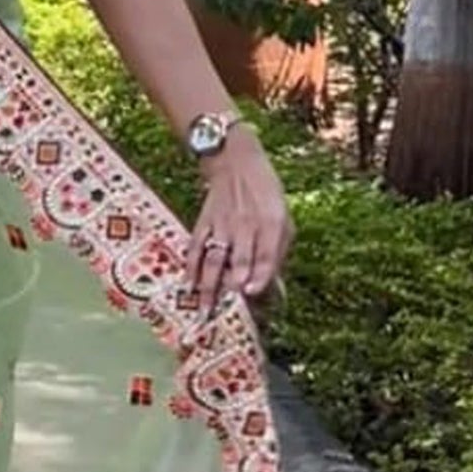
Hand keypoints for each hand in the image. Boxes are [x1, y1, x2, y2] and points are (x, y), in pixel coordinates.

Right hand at [185, 127, 292, 313]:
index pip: (267, 253)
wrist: (235, 161)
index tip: (252, 293)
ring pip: (215, 258)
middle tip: (228, 311)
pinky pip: (196, 248)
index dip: (260, 275)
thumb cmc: (265, 194)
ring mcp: (222, 224)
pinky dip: (191, 267)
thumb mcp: (283, 216)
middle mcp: (246, 224)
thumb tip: (272, 285)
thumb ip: (279, 249)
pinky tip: (189, 286)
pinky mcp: (203, 223)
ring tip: (205, 310)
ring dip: (209, 285)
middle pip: (240, 259)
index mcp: (271, 222)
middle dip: (234, 284)